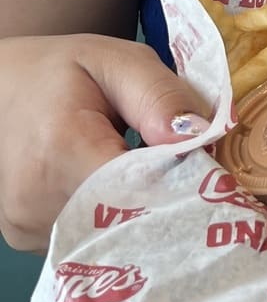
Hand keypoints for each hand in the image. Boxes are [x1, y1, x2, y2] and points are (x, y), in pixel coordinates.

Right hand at [0, 35, 209, 252]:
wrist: (1, 88)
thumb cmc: (64, 71)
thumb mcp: (119, 60)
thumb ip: (161, 96)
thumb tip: (197, 137)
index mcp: (62, 148)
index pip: (141, 191)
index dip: (184, 185)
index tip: (211, 173)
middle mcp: (37, 200)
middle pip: (129, 220)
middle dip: (168, 200)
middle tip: (189, 175)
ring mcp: (27, 227)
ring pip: (112, 236)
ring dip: (141, 211)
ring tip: (145, 175)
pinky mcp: (27, 241)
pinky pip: (90, 239)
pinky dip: (114, 220)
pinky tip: (116, 190)